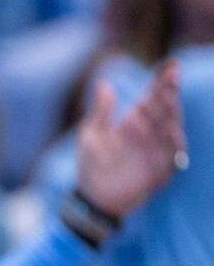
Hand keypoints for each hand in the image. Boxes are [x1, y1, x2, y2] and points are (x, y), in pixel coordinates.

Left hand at [76, 59, 184, 219]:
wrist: (93, 199)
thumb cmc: (91, 167)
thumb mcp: (91, 137)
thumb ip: (100, 112)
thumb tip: (103, 83)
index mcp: (136, 122)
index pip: (153, 98)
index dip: (162, 82)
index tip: (170, 66)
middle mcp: (151, 133)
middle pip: (165, 109)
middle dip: (169, 93)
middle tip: (170, 78)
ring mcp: (157, 150)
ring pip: (171, 127)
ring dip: (168, 113)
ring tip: (163, 98)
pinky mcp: (161, 169)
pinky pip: (173, 154)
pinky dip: (173, 142)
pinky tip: (170, 130)